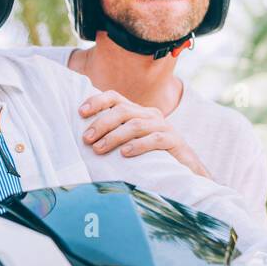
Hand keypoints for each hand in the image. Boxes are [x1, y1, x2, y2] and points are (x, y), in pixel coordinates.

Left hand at [78, 90, 210, 176]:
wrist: (186, 168)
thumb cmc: (153, 155)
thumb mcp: (131, 141)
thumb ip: (114, 134)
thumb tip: (85, 138)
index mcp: (138, 112)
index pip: (115, 98)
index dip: (97, 101)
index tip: (80, 112)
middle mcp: (150, 115)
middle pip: (123, 111)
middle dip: (102, 123)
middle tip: (87, 139)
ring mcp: (164, 126)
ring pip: (136, 125)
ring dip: (114, 137)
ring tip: (99, 149)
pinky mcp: (174, 141)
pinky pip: (155, 139)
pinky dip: (138, 145)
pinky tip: (125, 153)